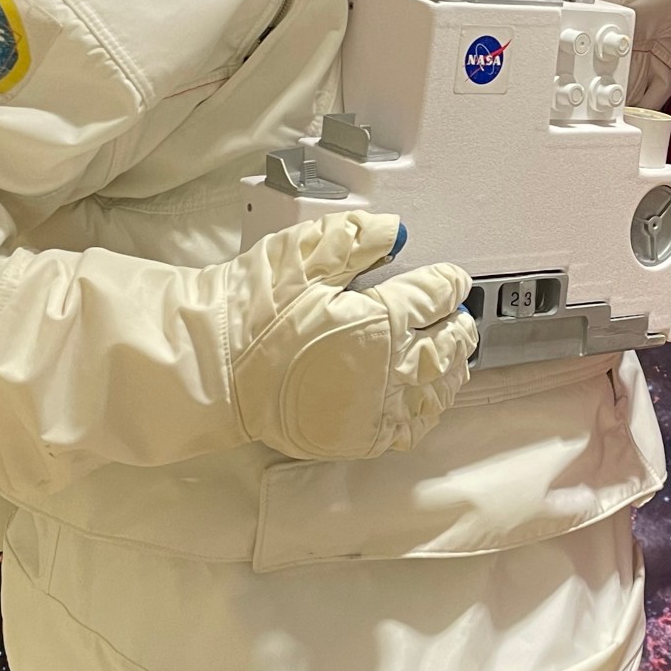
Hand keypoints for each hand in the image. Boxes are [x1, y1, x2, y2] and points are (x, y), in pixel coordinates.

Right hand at [233, 211, 477, 460]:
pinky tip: (425, 395)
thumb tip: (398, 233)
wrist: (213, 369)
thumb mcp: (302, 256)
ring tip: (451, 353)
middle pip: (447, 344)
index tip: (451, 279)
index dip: (447, 283)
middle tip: (458, 315)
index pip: (435, 296)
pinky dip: (427, 408)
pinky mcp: (359, 436)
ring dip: (451, 367)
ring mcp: (376, 407)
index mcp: (380, 319)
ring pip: (437, 388)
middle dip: (458, 326)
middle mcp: (388, 367)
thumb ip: (356, 239)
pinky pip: (410, 427)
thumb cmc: (254, 310)